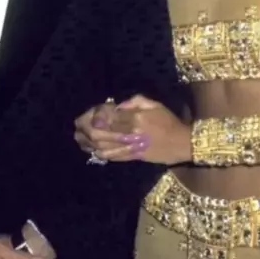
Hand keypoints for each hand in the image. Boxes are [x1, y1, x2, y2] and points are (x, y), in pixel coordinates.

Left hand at [77, 95, 191, 165]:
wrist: (182, 143)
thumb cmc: (169, 121)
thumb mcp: (155, 104)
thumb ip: (135, 101)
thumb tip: (118, 105)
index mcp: (135, 118)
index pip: (108, 116)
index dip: (94, 114)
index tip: (89, 113)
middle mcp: (130, 133)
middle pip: (100, 132)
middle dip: (85, 128)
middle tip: (77, 124)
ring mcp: (130, 147)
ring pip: (103, 146)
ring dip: (87, 142)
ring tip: (78, 137)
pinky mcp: (132, 157)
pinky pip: (112, 156)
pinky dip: (99, 153)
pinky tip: (91, 150)